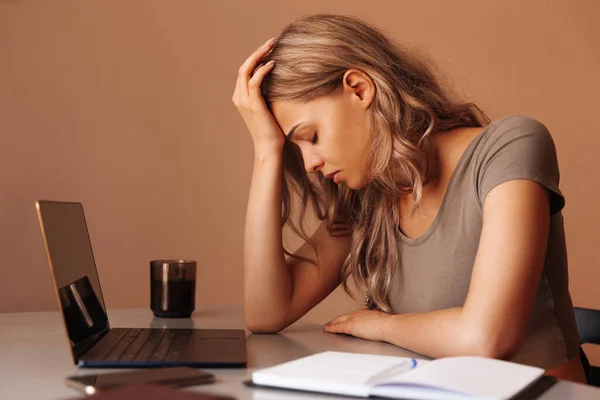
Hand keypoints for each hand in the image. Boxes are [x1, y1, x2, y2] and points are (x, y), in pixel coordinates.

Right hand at [232, 37, 284, 152]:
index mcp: (240, 97)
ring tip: (272, 46)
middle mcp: (239, 97)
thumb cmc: (272, 129)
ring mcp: (244, 101)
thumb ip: (267, 94)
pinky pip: (255, 80)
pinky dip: (263, 69)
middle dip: (257, 52)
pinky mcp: (253, 104)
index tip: (269, 48)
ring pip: (246, 70)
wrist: (269, 146)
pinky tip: (273, 63)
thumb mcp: (267, 108)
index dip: (255, 57)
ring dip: (259, 55)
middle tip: (271, 42)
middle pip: (243, 67)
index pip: (244, 71)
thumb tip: (278, 81)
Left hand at [323, 308, 391, 341]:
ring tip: (327, 326)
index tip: (345, 319)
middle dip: (337, 319)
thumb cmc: (389, 325)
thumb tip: (380, 326)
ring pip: (339, 320)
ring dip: (332, 323)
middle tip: (331, 323)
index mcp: (367, 312)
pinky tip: (327, 330)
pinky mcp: (350, 326)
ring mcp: (353, 319)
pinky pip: (337, 327)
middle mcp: (358, 313)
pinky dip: (331, 328)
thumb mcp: (382, 321)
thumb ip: (378, 323)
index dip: (348, 317)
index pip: (354, 315)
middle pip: (344, 316)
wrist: (389, 325)